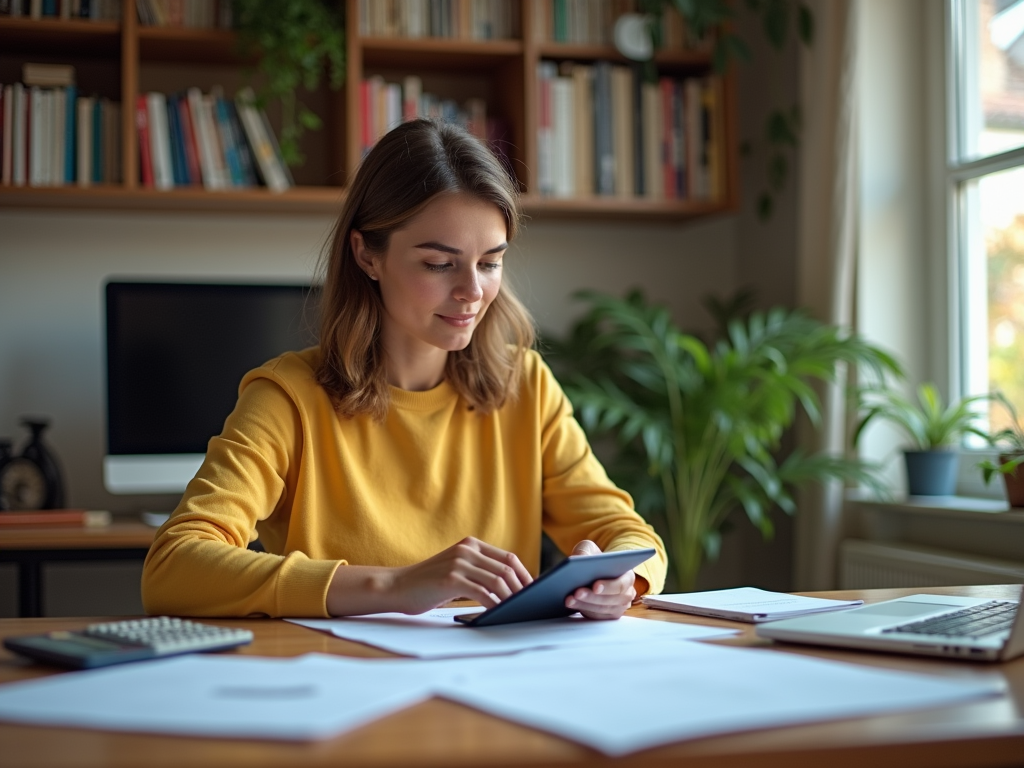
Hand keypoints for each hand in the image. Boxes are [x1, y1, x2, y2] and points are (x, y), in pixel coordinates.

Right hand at [388, 537, 533, 614]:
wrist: (397, 586)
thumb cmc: (428, 583)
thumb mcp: (456, 569)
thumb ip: (478, 571)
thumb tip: (508, 589)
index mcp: (470, 544)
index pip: (508, 558)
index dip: (525, 574)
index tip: (534, 590)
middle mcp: (467, 550)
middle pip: (506, 569)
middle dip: (522, 589)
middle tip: (530, 604)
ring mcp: (459, 563)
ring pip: (498, 581)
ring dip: (511, 598)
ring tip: (518, 611)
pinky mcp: (451, 579)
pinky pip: (483, 593)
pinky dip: (495, 605)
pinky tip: (498, 614)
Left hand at [564, 540, 635, 619]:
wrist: (590, 571)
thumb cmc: (592, 559)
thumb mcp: (589, 549)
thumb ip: (585, 551)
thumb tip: (578, 559)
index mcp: (628, 576)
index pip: (621, 584)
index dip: (608, 586)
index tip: (595, 586)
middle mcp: (627, 594)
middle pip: (612, 600)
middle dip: (592, 597)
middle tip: (577, 592)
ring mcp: (619, 607)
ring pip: (603, 609)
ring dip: (585, 605)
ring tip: (569, 599)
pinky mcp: (608, 616)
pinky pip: (596, 616)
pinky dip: (583, 610)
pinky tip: (571, 604)